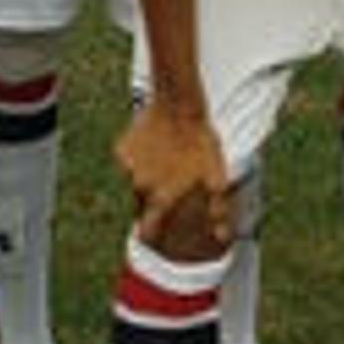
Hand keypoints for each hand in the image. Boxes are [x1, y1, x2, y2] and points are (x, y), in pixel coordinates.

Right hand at [113, 101, 231, 255]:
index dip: (151, 233)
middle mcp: (139, 187)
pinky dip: (139, 156)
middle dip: (154, 198)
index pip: (146, 231)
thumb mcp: (216, 178)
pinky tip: (156, 143)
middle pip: (142, 203)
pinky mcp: (122, 149)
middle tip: (172, 181)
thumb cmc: (201, 143)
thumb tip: (221, 237)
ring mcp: (128, 167)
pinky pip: (129, 159)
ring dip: (148, 175)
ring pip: (136, 180)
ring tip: (167, 158)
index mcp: (160, 199)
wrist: (179, 105)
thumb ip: (217, 211)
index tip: (157, 231)